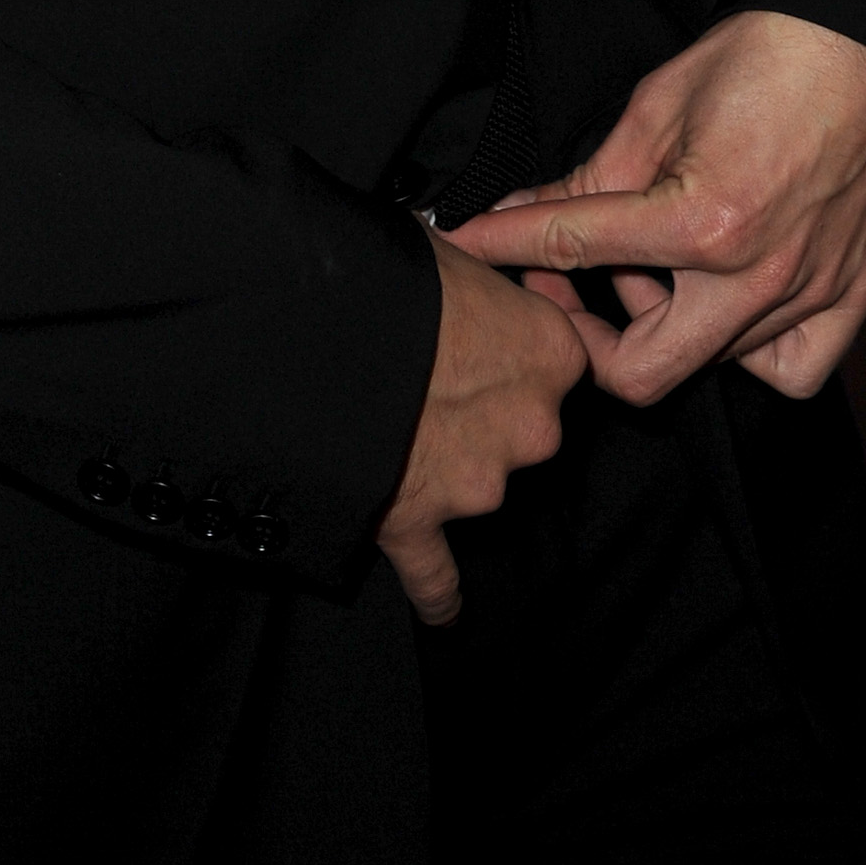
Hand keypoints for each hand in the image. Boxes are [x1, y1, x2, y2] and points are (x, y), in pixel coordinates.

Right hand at [375, 231, 589, 623]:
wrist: (307, 323)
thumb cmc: (384, 272)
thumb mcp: (449, 252)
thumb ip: (480, 281)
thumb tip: (470, 279)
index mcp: (549, 351)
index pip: (558, 356)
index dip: (514, 345)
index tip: (482, 338)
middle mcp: (530, 424)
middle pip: (522, 426)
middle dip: (481, 411)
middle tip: (430, 377)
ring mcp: (477, 481)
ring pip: (477, 484)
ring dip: (444, 464)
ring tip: (390, 422)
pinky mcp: (418, 522)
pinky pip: (436, 573)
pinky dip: (439, 592)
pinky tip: (446, 612)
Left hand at [440, 11, 865, 408]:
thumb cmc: (771, 53)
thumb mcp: (659, 103)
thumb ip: (592, 175)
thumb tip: (523, 212)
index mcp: (704, 223)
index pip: (576, 249)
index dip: (505, 247)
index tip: (467, 247)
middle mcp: (760, 277)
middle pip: (644, 369)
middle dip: (584, 333)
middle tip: (561, 285)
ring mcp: (814, 294)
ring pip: (715, 362)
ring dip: (668, 322)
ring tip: (655, 264)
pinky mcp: (857, 294)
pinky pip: (796, 368)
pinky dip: (755, 351)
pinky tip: (733, 303)